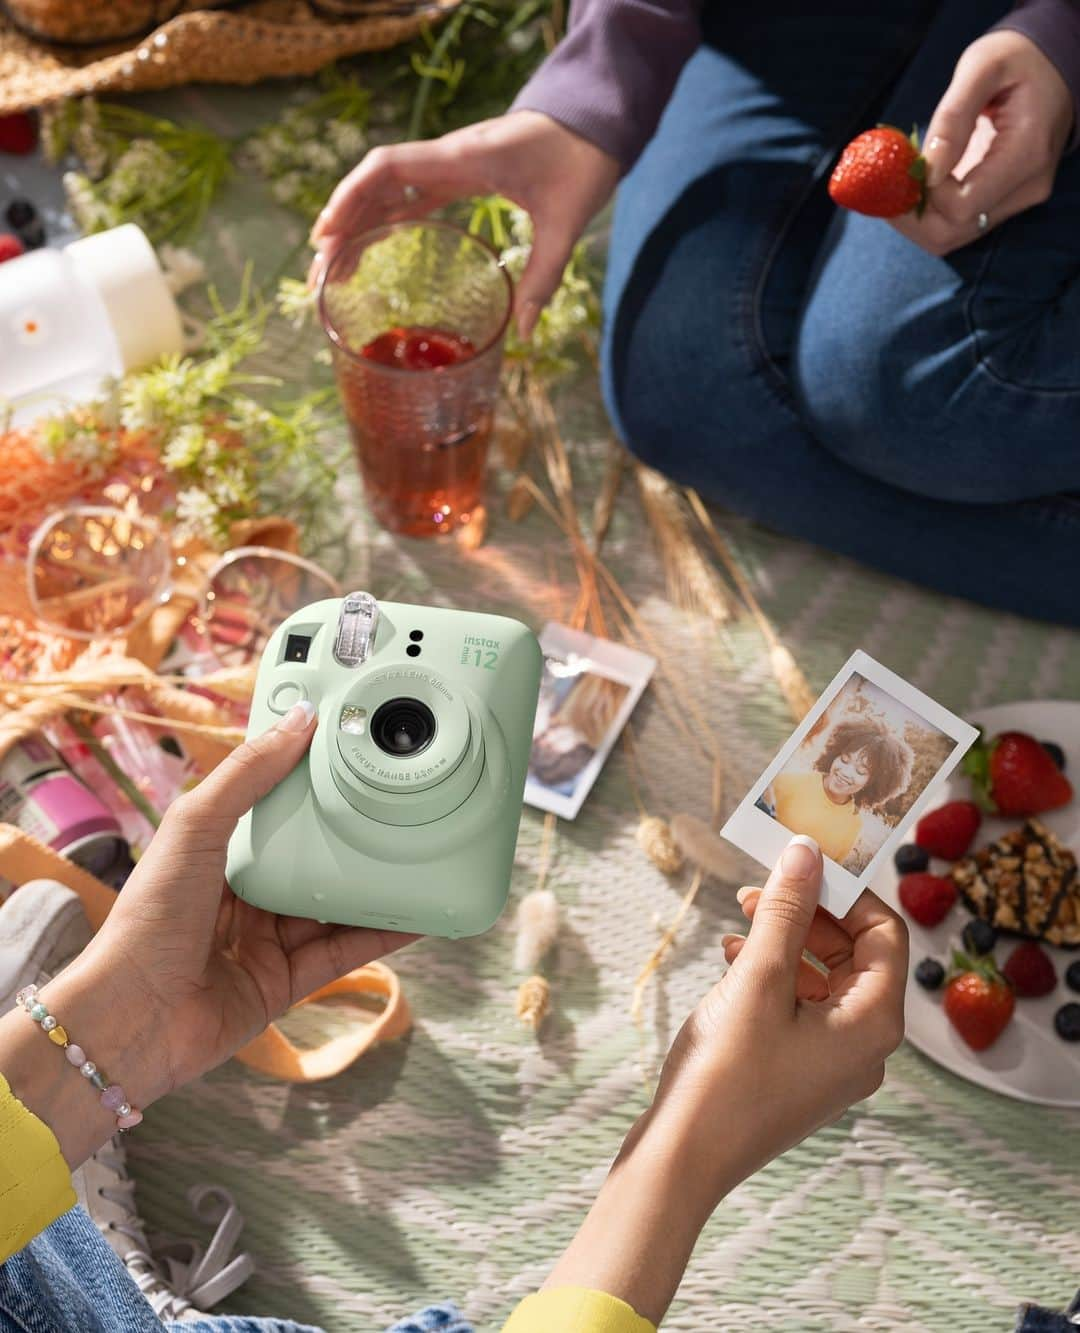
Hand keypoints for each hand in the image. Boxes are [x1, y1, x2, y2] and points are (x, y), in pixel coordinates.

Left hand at [82, 701, 414, 1100]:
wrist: (134, 1017)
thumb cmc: (149, 918)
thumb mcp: (196, 826)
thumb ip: (247, 774)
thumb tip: (299, 719)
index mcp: (215, 852)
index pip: (270, 804)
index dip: (305, 777)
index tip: (348, 748)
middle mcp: (242, 894)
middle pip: (310, 854)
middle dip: (349, 831)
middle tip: (396, 798)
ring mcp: (265, 939)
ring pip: (334, 902)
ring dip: (374, 882)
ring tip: (420, 853)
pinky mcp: (286, 981)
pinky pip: (345, 951)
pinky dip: (382, 933)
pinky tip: (416, 913)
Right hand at [309, 111, 619, 337]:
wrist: (597, 119)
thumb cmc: (582, 160)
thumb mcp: (567, 221)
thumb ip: (544, 276)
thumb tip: (522, 334)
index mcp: (462, 158)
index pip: (387, 167)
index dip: (350, 198)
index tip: (326, 233)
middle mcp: (448, 157)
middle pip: (376, 183)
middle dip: (343, 223)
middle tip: (321, 270)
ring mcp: (451, 164)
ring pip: (388, 189)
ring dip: (358, 222)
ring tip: (334, 266)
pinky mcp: (460, 174)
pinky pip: (410, 193)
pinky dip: (385, 218)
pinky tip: (370, 246)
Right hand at [542, 835, 906, 1323]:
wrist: (684, 1158)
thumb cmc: (727, 1072)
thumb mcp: (758, 978)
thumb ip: (786, 911)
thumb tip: (807, 852)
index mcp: (872, 1022)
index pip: (885, 934)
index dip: (847, 892)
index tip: (801, 863)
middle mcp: (864, 1044)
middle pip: (855, 954)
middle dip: (809, 912)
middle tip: (760, 886)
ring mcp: (832, 1062)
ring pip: (823, 978)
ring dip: (786, 939)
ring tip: (740, 915)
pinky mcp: (799, 1071)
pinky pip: (801, 1006)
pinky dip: (773, 973)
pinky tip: (733, 956)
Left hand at [891, 29, 1072, 254]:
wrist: (1053, 67)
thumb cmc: (1016, 59)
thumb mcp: (983, 67)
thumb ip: (953, 117)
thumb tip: (928, 169)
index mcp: (1026, 156)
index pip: (962, 207)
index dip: (926, 194)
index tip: (908, 163)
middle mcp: (1026, 189)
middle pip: (952, 233)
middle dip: (910, 217)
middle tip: (884, 188)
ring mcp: (1016, 200)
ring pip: (951, 237)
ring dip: (915, 221)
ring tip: (896, 187)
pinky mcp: (1002, 202)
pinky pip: (957, 224)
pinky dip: (928, 215)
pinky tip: (912, 190)